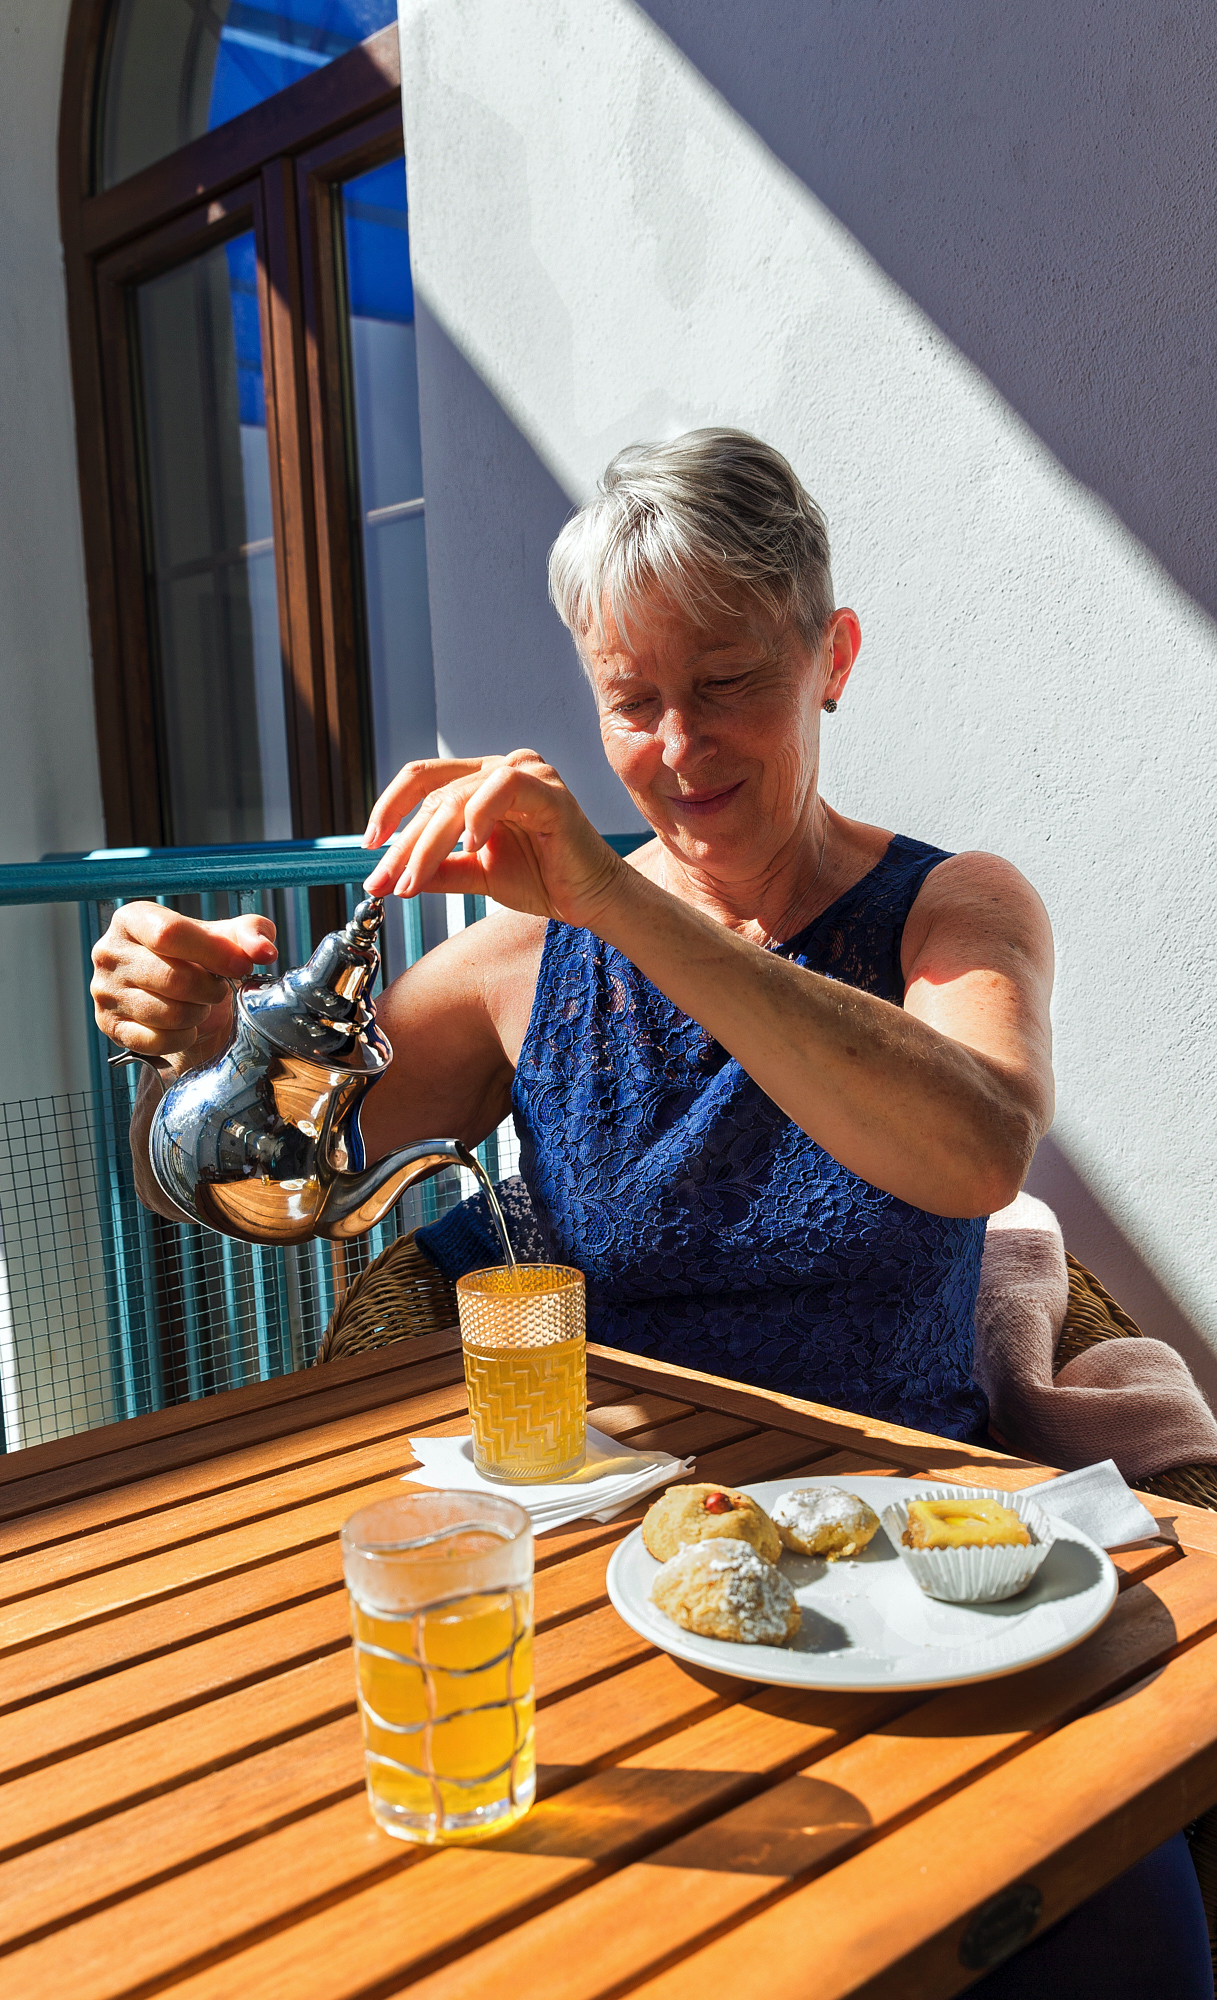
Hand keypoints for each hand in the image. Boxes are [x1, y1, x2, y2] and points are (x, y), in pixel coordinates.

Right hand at [91, 904, 277, 1072]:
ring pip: (167, 1013)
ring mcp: (104, 991)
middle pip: (173, 978)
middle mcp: (109, 952)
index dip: (214, 952)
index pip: (171, 933)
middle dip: (209, 989)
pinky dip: (183, 1037)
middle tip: (218, 988)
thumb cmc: (197, 960)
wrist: (175, 998)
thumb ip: (249, 934)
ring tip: (200, 1004)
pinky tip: (186, 1025)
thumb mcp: (224, 938)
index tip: (242, 966)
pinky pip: (157, 1040)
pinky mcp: (109, 1026)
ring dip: (198, 1013)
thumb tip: (264, 950)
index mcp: (133, 919)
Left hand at [362, 749, 626, 927]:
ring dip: (428, 843)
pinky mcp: (551, 792)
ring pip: (459, 798)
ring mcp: (528, 774)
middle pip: (435, 795)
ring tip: (413, 880)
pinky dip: (479, 817)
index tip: (369, 846)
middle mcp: (502, 768)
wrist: (587, 900)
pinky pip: (503, 788)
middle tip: (384, 881)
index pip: (423, 779)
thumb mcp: (472, 873)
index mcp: (482, 780)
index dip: (389, 808)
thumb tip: (387, 877)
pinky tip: (470, 847)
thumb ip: (435, 869)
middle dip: (403, 844)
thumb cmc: (540, 879)